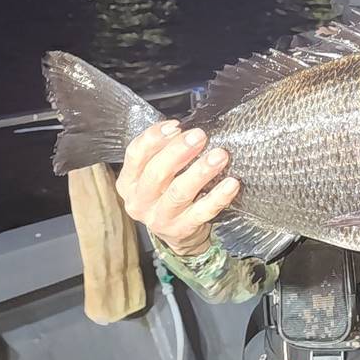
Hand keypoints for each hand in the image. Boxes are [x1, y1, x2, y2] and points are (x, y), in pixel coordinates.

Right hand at [116, 119, 239, 252]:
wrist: (177, 233)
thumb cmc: (165, 194)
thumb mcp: (153, 172)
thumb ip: (162, 151)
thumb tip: (187, 128)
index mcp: (129, 182)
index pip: (136, 154)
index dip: (154, 137)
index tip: (175, 126)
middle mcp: (141, 201)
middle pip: (157, 172)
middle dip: (180, 151)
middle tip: (200, 136)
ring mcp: (160, 218)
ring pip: (180, 192)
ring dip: (201, 171)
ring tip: (219, 156)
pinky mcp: (182, 230)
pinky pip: (202, 212)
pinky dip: (218, 197)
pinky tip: (230, 184)